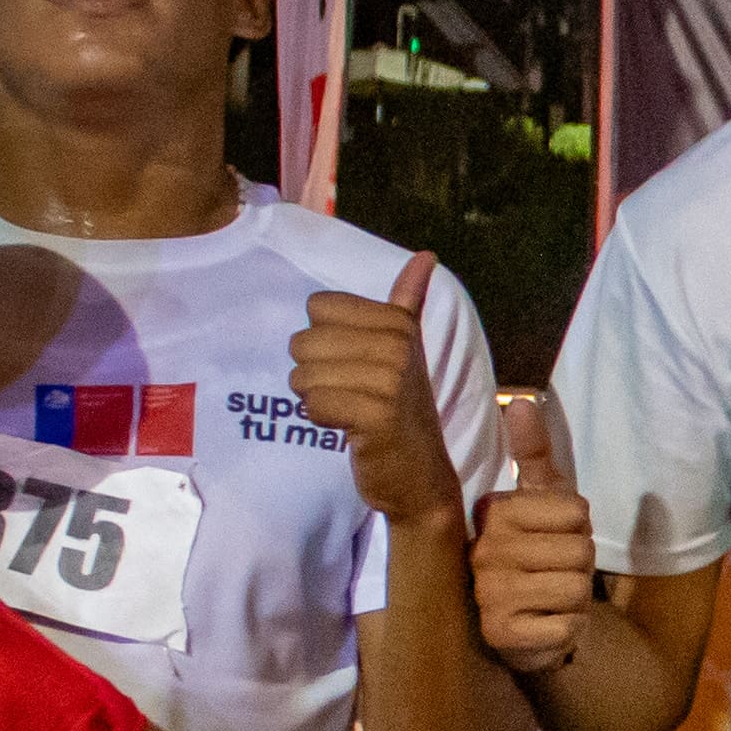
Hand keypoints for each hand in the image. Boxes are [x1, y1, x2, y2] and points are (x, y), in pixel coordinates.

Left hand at [295, 250, 464, 525]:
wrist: (420, 476)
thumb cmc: (401, 411)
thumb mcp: (407, 351)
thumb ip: (408, 303)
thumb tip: (427, 254)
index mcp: (399, 324)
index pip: (319, 306)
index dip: (325, 339)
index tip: (354, 364)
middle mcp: (398, 346)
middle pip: (304, 340)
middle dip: (314, 372)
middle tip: (348, 393)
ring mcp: (389, 381)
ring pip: (303, 375)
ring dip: (316, 398)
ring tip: (347, 410)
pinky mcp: (375, 416)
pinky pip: (313, 403)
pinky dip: (321, 418)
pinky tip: (346, 427)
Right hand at [470, 394, 597, 676]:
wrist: (524, 624)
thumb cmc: (537, 550)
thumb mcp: (542, 499)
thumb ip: (535, 452)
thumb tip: (522, 401)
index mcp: (492, 512)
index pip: (576, 511)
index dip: (579, 528)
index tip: (553, 536)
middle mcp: (482, 549)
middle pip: (580, 551)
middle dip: (580, 565)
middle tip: (553, 571)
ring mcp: (487, 594)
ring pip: (575, 588)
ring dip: (575, 597)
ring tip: (549, 596)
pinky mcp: (500, 634)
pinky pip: (566, 626)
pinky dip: (567, 628)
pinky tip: (544, 624)